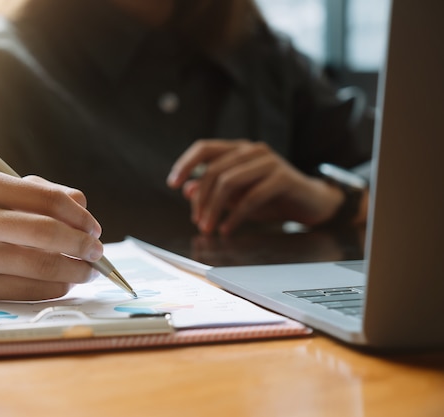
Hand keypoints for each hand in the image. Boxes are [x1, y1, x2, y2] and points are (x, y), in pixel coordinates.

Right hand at [0, 171, 103, 300]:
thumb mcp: (2, 192)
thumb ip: (44, 193)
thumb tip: (84, 209)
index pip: (46, 198)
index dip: (79, 216)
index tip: (95, 229)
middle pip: (44, 232)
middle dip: (81, 244)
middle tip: (97, 252)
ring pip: (39, 265)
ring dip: (74, 270)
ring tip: (87, 271)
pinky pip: (26, 290)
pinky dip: (55, 287)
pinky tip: (65, 283)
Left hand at [167, 139, 343, 234]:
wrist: (311, 203)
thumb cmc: (272, 197)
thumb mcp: (238, 195)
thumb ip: (214, 190)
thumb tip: (187, 190)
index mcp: (239, 149)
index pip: (205, 148)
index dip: (186, 164)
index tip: (172, 184)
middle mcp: (253, 150)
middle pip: (214, 169)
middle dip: (201, 198)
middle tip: (196, 221)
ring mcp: (269, 162)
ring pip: (229, 182)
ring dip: (214, 208)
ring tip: (208, 227)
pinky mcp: (283, 178)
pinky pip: (251, 197)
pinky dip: (235, 216)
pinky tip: (227, 229)